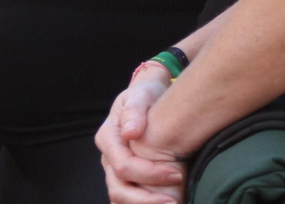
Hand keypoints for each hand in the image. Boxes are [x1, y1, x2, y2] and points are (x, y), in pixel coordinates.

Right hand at [98, 64, 185, 203]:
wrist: (148, 95)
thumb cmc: (146, 93)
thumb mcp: (141, 94)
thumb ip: (135, 110)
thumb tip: (130, 132)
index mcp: (108, 138)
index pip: (123, 166)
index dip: (150, 174)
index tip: (176, 174)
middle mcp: (108, 157)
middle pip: (119, 189)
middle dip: (146, 200)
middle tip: (174, 202)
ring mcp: (114, 168)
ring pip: (120, 197)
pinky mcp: (125, 174)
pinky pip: (128, 196)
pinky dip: (142, 203)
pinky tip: (162, 202)